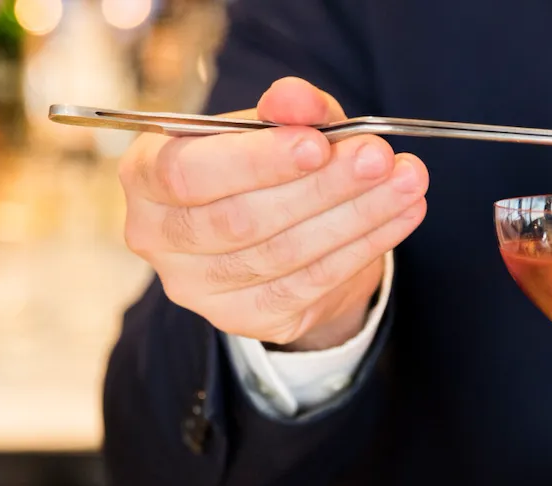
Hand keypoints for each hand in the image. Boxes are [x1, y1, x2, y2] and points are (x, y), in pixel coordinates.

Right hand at [118, 77, 428, 349]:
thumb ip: (287, 107)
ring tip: (405, 183)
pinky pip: (306, 286)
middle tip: (379, 160)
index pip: (186, 174)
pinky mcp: (241, 318)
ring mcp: (196, 286)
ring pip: (280, 255)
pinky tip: (399, 217)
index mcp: (146, 173)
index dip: (254, 162)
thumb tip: (296, 101)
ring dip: (354, 217)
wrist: (275, 226)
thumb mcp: (275, 123)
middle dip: (320, 188)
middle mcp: (157, 236)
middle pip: (239, 221)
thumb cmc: (263, 163)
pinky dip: (360, 248)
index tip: (318, 144)